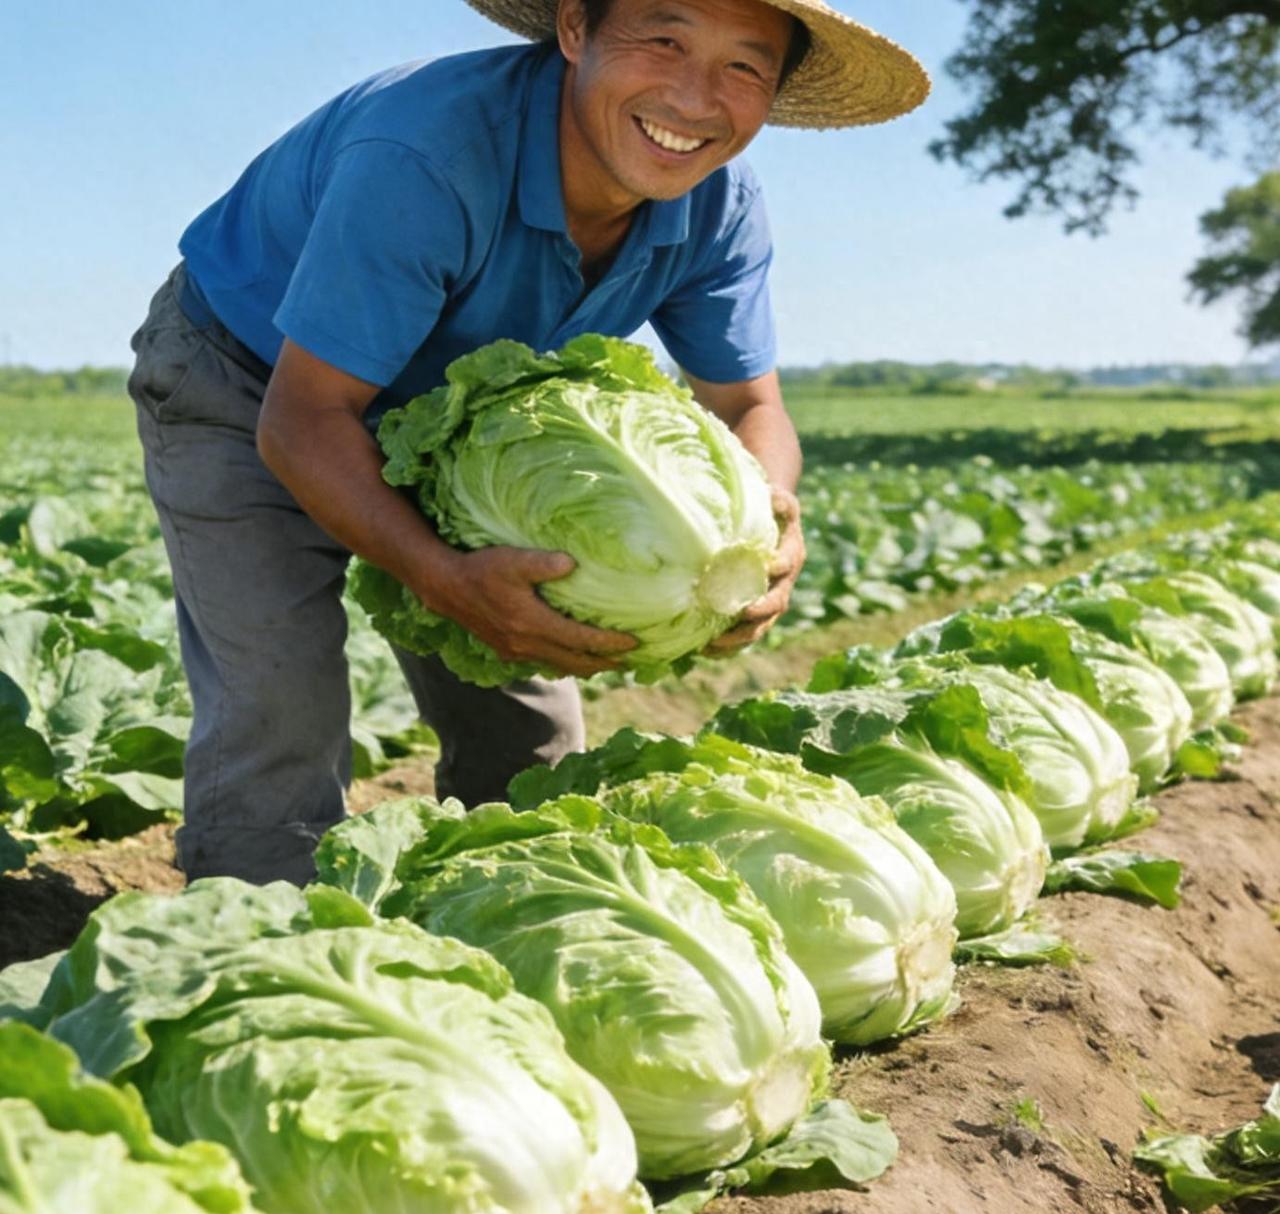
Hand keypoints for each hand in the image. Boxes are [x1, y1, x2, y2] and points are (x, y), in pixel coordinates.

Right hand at [428, 546, 636, 677]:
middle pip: (575, 661)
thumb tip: (573, 563)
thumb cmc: (481, 568)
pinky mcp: (506, 650)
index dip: (610, 643)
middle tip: (630, 663)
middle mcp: (527, 643)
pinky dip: (563, 662)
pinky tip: (570, 658)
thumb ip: (544, 562)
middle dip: (604, 663)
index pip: (581, 639)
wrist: (445, 587)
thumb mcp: (513, 559)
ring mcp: (515, 651)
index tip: (635, 643)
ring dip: (585, 666)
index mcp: (533, 623)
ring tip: (606, 663)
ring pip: (559, 665)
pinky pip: (543, 662)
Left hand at [704, 488, 804, 657]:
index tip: (767, 570)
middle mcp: (782, 583)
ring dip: (739, 638)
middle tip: (742, 616)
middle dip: (759, 614)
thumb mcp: (779, 500)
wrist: (770, 525)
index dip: (779, 569)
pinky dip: (727, 646)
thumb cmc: (770, 510)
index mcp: (790, 556)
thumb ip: (780, 500)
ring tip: (714, 645)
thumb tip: (773, 495)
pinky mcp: (753, 613)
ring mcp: (768, 600)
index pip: (787, 565)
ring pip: (760, 626)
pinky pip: (743, 634)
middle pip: (775, 605)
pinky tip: (705, 650)